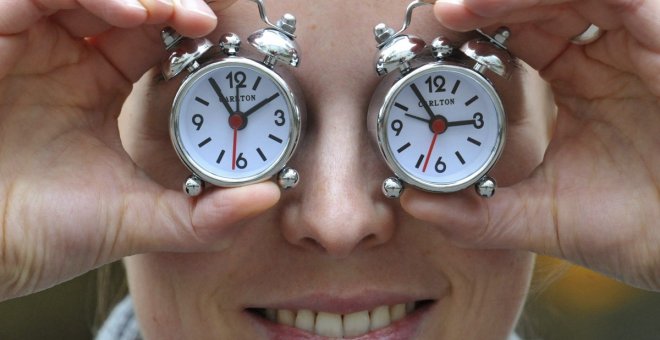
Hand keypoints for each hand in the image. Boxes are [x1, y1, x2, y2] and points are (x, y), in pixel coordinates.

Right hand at [0, 0, 280, 300]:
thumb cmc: (43, 233)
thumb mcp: (136, 219)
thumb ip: (203, 215)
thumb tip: (269, 198)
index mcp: (95, 88)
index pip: (150, 37)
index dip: (185, 29)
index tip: (221, 40)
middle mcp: (65, 59)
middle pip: (125, 4)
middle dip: (169, 4)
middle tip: (205, 20)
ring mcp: (28, 44)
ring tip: (175, 16)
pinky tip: (131, 14)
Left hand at [402, 0, 659, 289]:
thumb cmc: (638, 231)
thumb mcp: (543, 216)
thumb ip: (478, 212)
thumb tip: (412, 202)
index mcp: (584, 85)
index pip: (523, 36)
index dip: (480, 31)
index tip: (432, 42)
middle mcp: (611, 56)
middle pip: (544, 4)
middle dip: (488, 4)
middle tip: (439, 14)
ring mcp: (642, 43)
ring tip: (456, 10)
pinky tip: (502, 10)